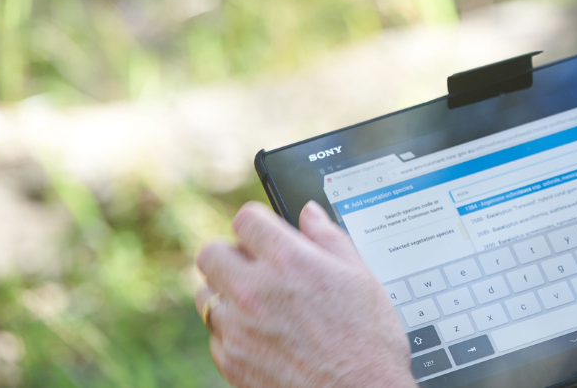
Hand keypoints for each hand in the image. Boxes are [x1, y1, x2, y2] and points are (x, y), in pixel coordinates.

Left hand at [195, 201, 414, 387]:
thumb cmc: (369, 340)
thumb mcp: (361, 277)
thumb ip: (329, 238)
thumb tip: (309, 214)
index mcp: (288, 261)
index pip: (245, 220)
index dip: (258, 224)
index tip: (266, 234)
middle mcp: (254, 291)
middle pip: (211, 254)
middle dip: (231, 255)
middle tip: (255, 266)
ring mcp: (238, 329)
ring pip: (207, 296)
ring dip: (228, 295)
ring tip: (261, 306)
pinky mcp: (231, 362)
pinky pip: (216, 336)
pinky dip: (234, 333)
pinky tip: (264, 337)